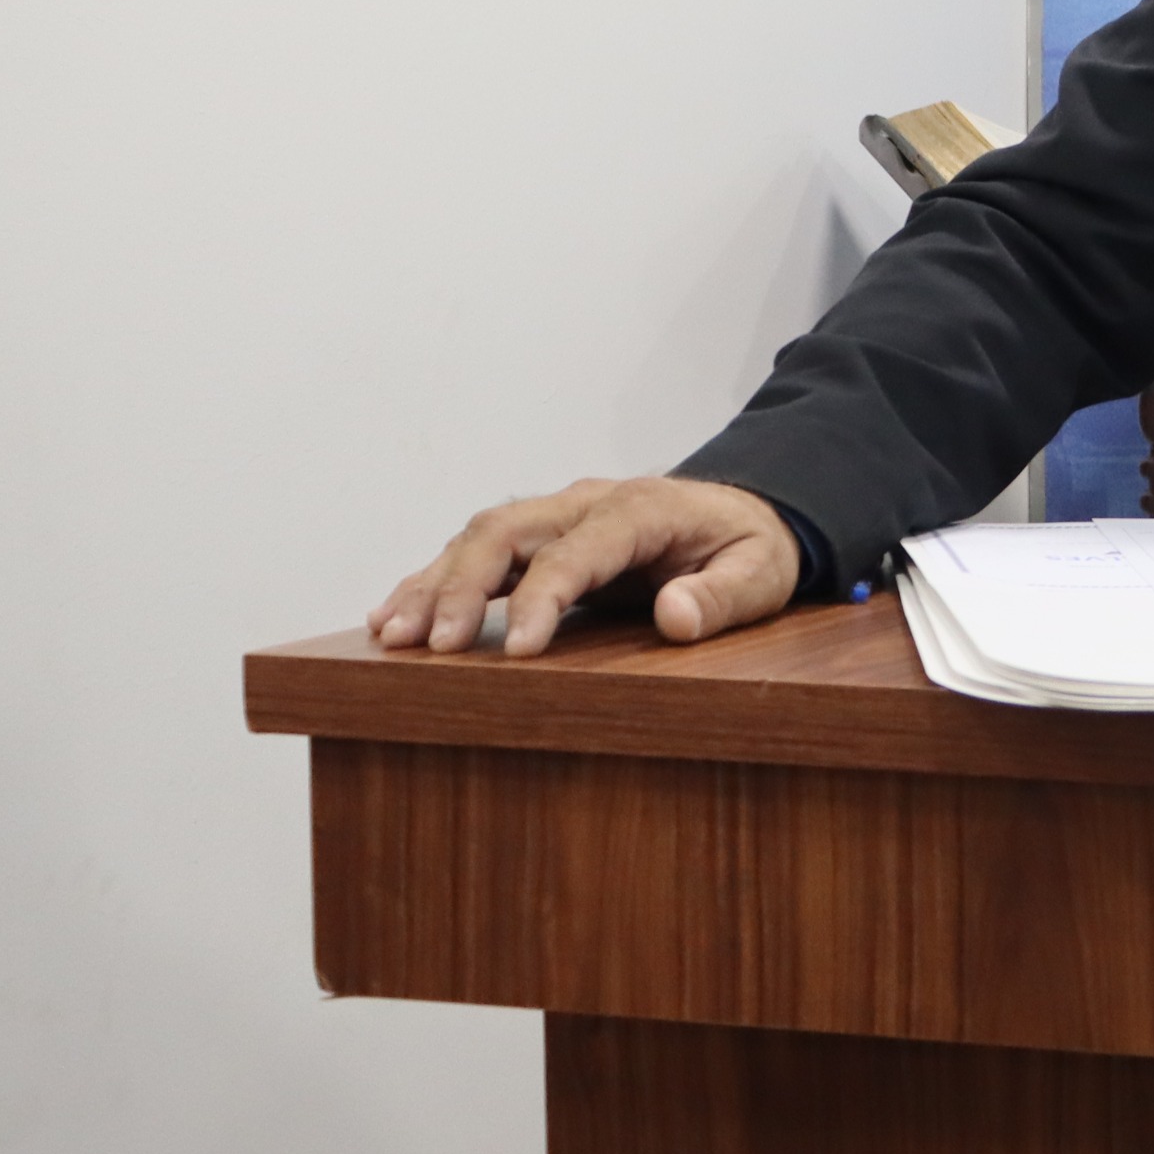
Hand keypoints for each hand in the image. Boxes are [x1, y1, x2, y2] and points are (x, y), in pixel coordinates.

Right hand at [369, 476, 802, 657]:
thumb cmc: (751, 548)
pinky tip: (395, 616)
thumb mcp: (761, 573)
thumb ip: (723, 596)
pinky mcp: (541, 536)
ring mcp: (559, 515)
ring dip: (432, 584)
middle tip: (432, 647)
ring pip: (479, 537)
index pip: (576, 551)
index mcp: (641, 509)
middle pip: (506, 530)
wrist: (747, 514)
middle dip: (461, 586)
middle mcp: (587, 503)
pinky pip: (477, 552)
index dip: (542, 597)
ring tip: (392, 636)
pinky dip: (433, 581)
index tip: (518, 650)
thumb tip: (676, 616)